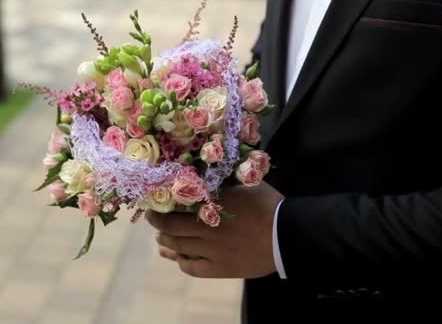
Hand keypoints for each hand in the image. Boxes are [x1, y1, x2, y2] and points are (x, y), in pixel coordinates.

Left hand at [146, 181, 283, 278]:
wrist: (289, 235)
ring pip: (178, 246)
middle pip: (171, 226)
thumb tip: (203, 172)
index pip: (177, 203)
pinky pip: (192, 267)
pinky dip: (181, 261)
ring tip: (162, 237)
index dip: (162, 203)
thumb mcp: (244, 185)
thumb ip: (222, 182)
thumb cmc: (269, 206)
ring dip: (165, 241)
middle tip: (153, 218)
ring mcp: (212, 250)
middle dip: (157, 221)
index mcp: (213, 203)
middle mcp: (207, 227)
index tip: (155, 200)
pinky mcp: (219, 269)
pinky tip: (179, 256)